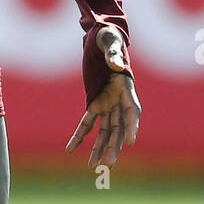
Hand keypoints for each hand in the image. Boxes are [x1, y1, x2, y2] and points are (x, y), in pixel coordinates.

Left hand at [66, 25, 140, 168]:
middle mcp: (120, 99)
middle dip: (114, 146)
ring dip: (99, 148)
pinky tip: (70, 150)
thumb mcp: (110, 41)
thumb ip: (114, 53)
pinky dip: (80, 136)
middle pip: (119, 128)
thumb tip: (116, 65)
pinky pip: (87, 123)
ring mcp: (108, 103)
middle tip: (108, 164)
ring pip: (105, 131)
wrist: (99, 37)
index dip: (133, 126)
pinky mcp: (95, 103)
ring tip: (92, 166)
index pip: (133, 111)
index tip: (132, 142)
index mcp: (127, 87)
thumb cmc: (108, 37)